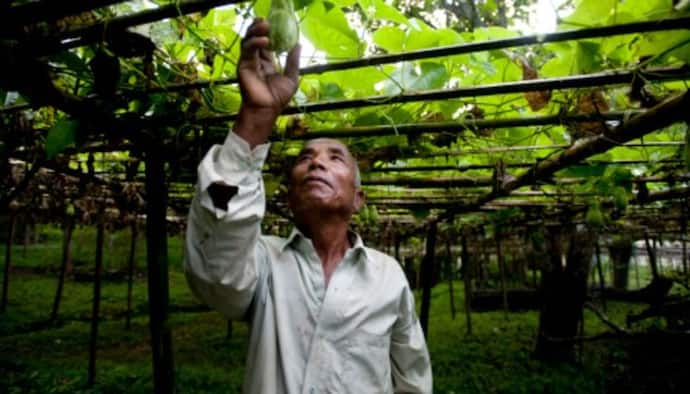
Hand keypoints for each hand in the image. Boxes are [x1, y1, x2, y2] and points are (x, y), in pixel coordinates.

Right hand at [234, 18, 300, 146]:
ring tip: (265, 24)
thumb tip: (298, 44)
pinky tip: (264, 40)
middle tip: (266, 20)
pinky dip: (255, 43)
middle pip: (255, 38)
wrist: (267, 110)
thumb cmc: (278, 98)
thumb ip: (293, 61)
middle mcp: (256, 61)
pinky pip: (247, 50)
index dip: (269, 33)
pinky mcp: (243, 66)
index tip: (275, 23)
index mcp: (267, 63)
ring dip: (255, 31)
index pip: (266, 43)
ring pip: (248, 41)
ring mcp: (248, 62)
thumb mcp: (291, 77)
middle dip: (259, 27)